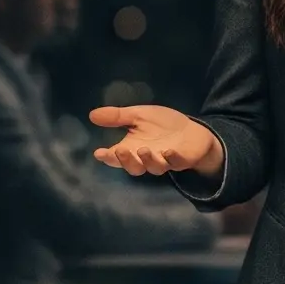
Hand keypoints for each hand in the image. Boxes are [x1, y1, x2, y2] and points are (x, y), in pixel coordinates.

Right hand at [89, 103, 224, 180]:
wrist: (192, 131)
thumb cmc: (163, 125)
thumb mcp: (139, 116)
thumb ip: (118, 117)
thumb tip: (92, 115)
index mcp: (133, 149)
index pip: (117, 157)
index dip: (108, 157)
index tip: (98, 153)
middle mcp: (147, 159)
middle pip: (134, 168)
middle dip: (126, 161)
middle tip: (119, 151)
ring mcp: (165, 161)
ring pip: (154, 168)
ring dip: (148, 160)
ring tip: (143, 149)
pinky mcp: (182, 159)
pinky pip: (176, 163)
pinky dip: (172, 158)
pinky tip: (168, 151)